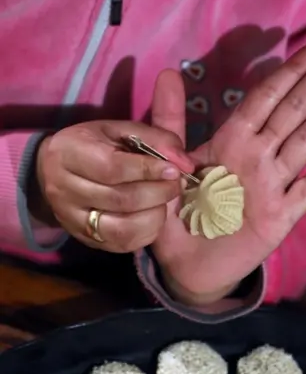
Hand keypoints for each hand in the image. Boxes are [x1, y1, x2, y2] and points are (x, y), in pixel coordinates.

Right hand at [34, 77, 193, 252]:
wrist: (53, 170)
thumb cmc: (94, 144)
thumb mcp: (120, 130)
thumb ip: (155, 139)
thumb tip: (184, 163)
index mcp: (69, 152)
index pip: (113, 168)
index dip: (148, 171)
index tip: (173, 170)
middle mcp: (64, 189)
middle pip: (120, 200)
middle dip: (157, 193)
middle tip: (176, 185)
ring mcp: (72, 219)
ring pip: (122, 228)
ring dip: (154, 215)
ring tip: (164, 201)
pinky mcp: (84, 239)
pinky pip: (122, 244)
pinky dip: (146, 232)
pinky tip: (153, 216)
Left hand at [151, 43, 305, 303]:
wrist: (185, 264)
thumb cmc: (178, 213)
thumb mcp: (168, 164)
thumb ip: (169, 121)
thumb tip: (168, 71)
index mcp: (231, 142)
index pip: (265, 99)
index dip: (288, 72)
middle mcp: (257, 157)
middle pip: (292, 111)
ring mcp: (273, 185)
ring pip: (305, 142)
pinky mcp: (281, 216)